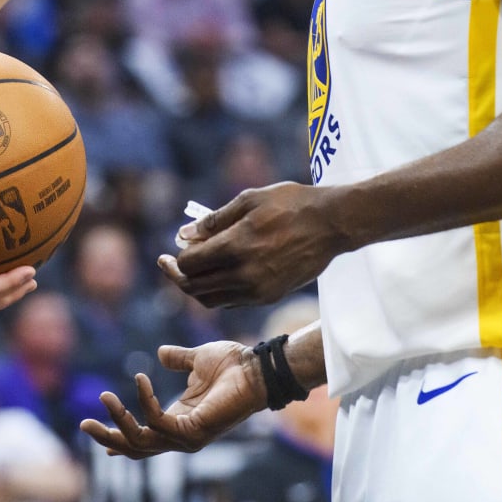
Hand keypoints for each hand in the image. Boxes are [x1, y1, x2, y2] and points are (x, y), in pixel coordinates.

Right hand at [80, 341, 265, 456]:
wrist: (256, 367)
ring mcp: (187, 437)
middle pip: (136, 449)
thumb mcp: (197, 359)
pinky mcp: (193, 432)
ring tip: (105, 396)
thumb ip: (178, 359)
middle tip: (83, 424)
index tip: (99, 437)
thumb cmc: (234, 365)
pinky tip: (140, 379)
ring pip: (141, 441)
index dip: (121, 436)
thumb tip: (161, 352)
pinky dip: (144, 401)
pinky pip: (157, 421)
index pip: (145, 438)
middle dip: (108, 438)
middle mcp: (181, 434)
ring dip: (119, 419)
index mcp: (180, 419)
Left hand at [160, 182, 346, 307]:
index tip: (172, 249)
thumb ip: (213, 221)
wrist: (331, 224)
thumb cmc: (290, 204)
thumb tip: (183, 235)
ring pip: (212, 300)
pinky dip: (218, 292)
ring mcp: (258, 290)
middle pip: (195, 288)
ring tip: (193, 270)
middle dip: (178, 276)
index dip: (176, 258)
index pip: (189, 264)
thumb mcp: (248, 200)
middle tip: (169, 263)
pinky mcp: (270, 296)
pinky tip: (218, 274)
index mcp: (236, 246)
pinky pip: (233, 301)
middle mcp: (244, 274)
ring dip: (196, 287)